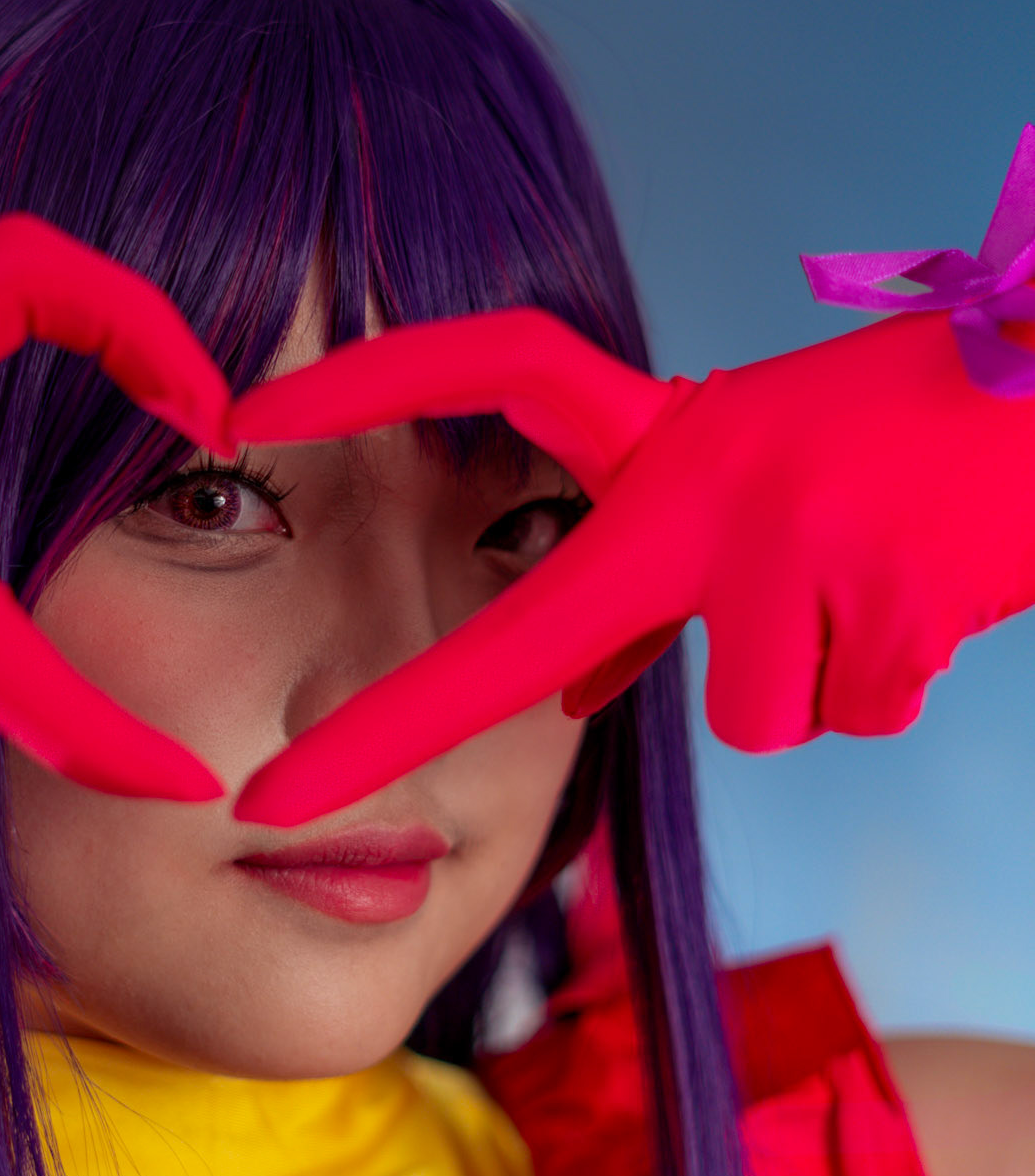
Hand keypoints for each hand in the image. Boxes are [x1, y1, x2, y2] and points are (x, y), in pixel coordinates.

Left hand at [228, 303, 1034, 824]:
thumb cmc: (903, 442)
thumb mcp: (755, 489)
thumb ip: (654, 585)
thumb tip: (574, 697)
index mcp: (664, 435)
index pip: (494, 370)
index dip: (372, 382)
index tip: (244, 421)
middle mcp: (705, 478)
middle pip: (530, 637)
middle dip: (393, 733)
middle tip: (273, 805)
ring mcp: (792, 538)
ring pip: (752, 714)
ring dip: (816, 677)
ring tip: (878, 577)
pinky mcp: (890, 597)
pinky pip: (853, 713)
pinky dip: (892, 680)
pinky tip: (931, 593)